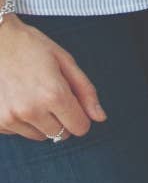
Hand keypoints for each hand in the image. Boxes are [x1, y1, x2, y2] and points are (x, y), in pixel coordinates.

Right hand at [0, 15, 105, 140]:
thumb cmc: (30, 46)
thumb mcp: (64, 61)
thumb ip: (85, 91)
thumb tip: (100, 117)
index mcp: (53, 94)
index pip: (80, 127)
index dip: (80, 115)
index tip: (72, 103)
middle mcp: (31, 111)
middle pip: (61, 134)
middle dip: (61, 118)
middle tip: (49, 94)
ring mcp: (11, 118)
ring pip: (39, 136)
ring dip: (41, 122)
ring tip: (31, 95)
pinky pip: (19, 133)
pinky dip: (21, 121)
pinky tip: (16, 99)